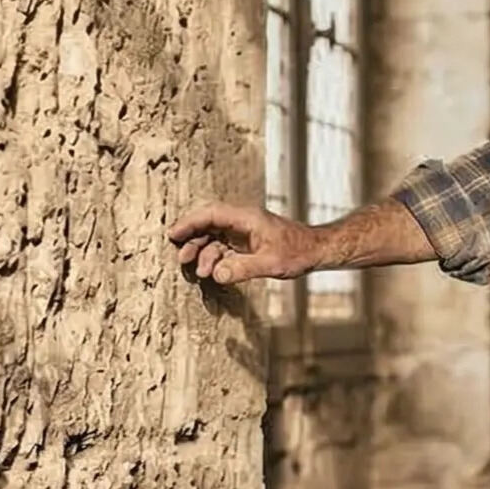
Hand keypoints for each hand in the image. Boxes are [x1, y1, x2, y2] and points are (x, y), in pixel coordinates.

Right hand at [167, 202, 318, 284]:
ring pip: (213, 237)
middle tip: (181, 257)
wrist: (315, 251)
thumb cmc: (298, 252)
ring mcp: (242, 231)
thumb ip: (243, 269)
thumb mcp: (271, 263)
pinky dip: (214, 259)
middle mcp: (242, 221)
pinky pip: (222, 247)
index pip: (211, 214)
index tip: (174, 234)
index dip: (190, 223)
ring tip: (197, 271)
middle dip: (192, 239)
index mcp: (246, 218)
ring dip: (203, 253)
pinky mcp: (245, 243)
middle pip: (208, 224)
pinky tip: (211, 272)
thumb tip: (216, 274)